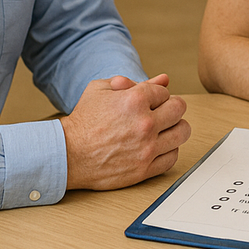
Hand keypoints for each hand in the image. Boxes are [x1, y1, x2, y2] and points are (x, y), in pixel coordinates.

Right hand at [61, 73, 190, 189]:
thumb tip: (163, 79)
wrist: (66, 154)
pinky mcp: (144, 169)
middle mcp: (145, 124)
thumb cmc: (83, 121)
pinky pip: (172, 157)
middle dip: (170, 108)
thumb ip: (133, 82)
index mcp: (135, 100)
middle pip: (179, 109)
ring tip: (162, 130)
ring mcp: (146, 148)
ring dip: (174, 128)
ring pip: (182, 132)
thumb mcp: (101, 90)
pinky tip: (157, 147)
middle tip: (160, 114)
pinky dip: (168, 151)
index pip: (165, 92)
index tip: (147, 103)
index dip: (156, 96)